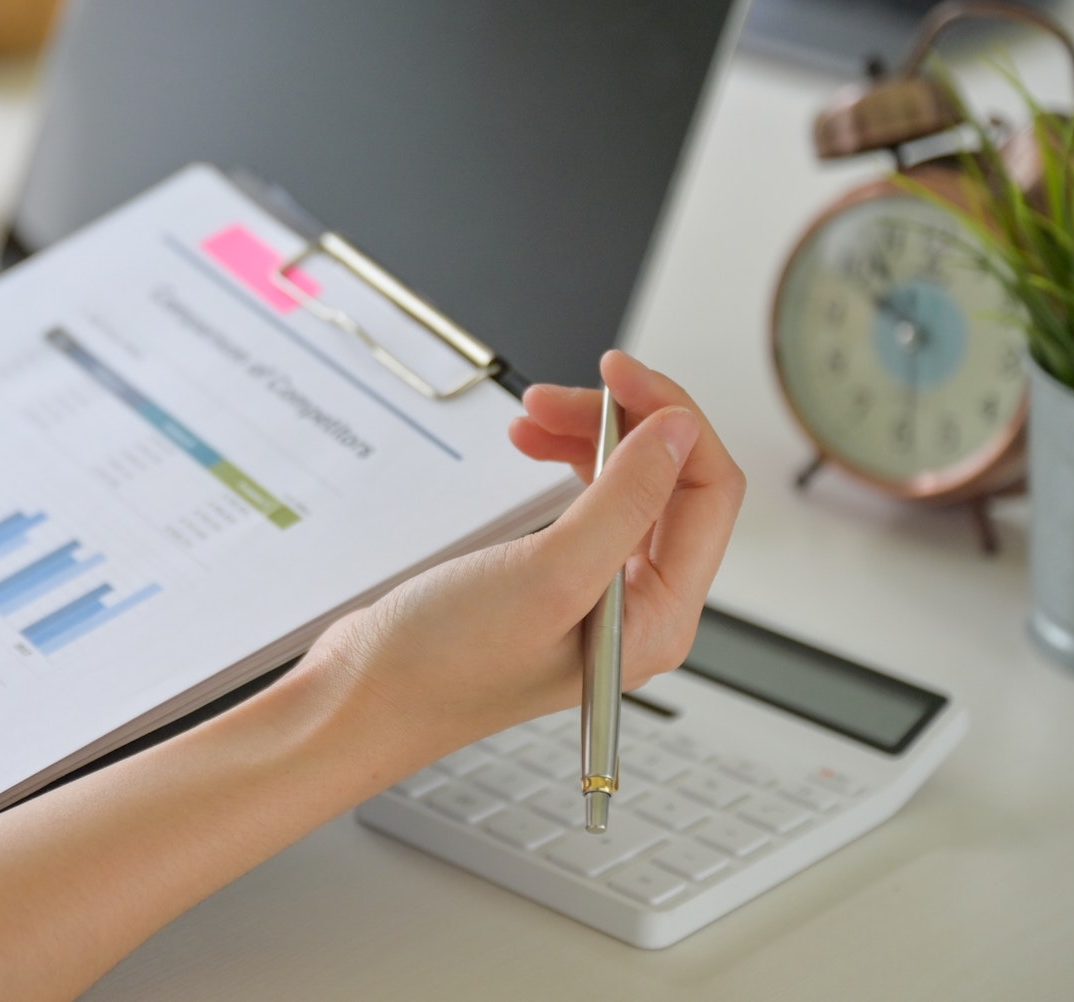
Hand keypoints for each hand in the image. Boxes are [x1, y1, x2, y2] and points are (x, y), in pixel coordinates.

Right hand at [296, 351, 744, 772]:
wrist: (365, 695)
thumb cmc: (445, 663)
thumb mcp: (548, 574)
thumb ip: (625, 501)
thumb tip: (681, 434)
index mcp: (658, 620)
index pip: (708, 494)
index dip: (671, 423)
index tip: (617, 377)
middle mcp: (639, 609)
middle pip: (671, 484)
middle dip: (622, 424)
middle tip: (557, 396)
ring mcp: (597, 596)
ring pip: (628, 487)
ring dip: (589, 437)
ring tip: (533, 415)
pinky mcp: (555, 582)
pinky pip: (589, 504)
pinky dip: (567, 463)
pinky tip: (533, 448)